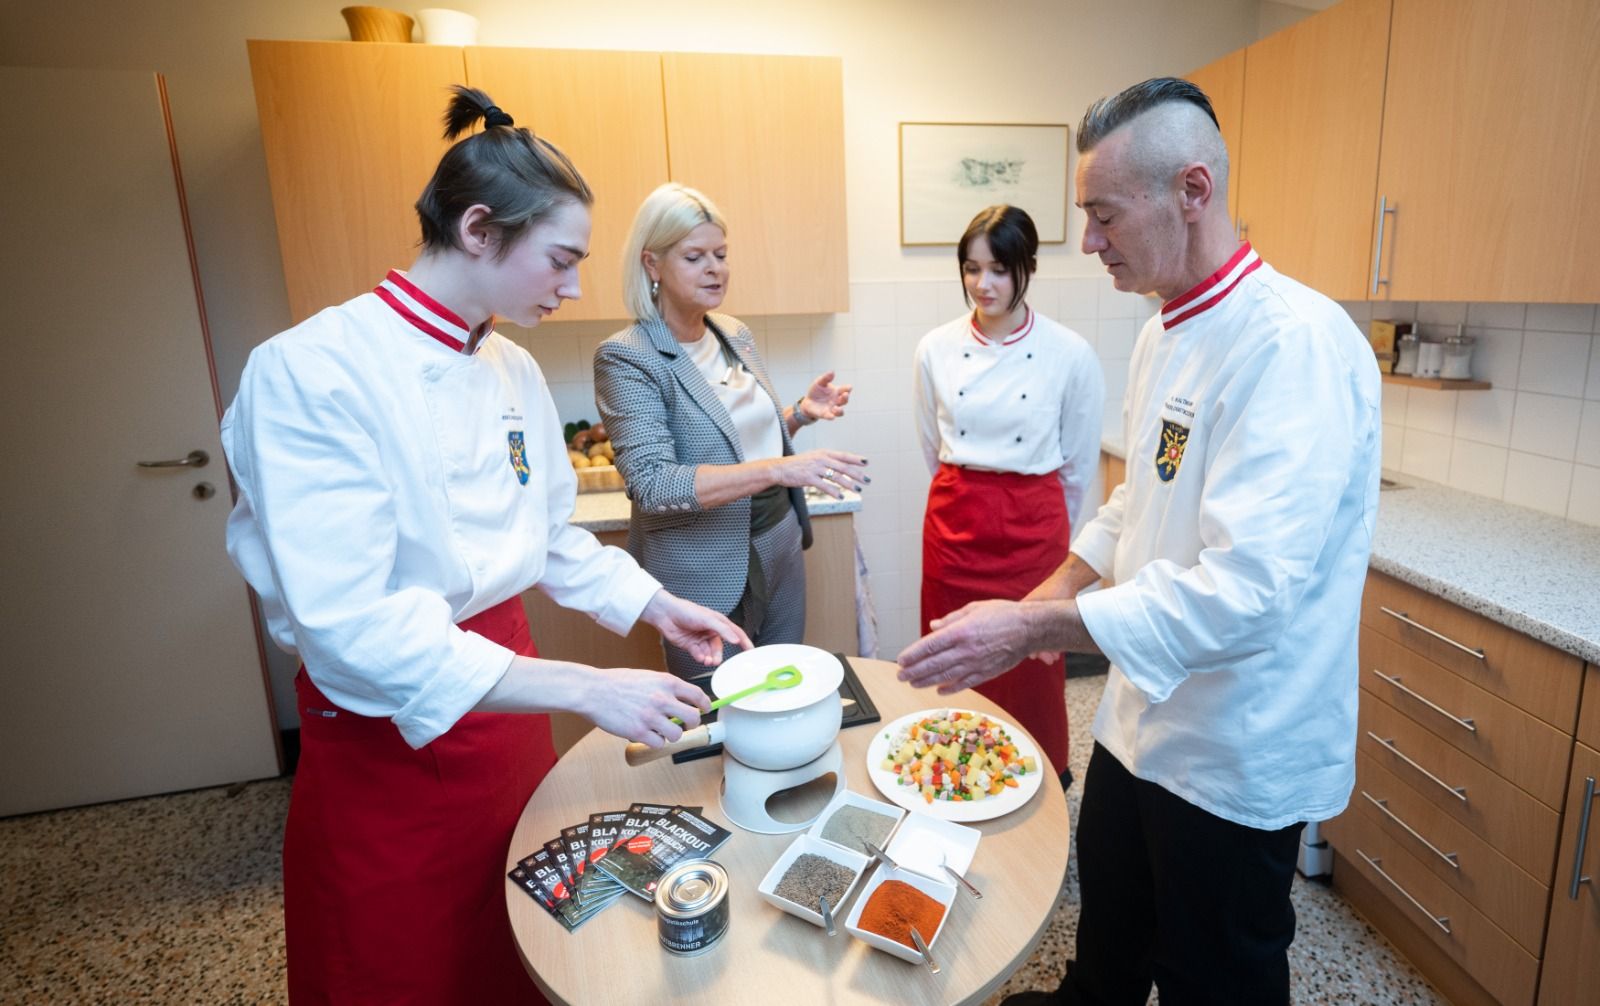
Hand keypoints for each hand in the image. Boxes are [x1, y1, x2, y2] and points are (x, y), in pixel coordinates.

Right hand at [579, 666, 711, 747]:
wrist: (592, 690)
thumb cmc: (616, 682)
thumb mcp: (647, 676)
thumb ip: (664, 688)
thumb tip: (680, 700)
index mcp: (666, 682)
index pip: (697, 695)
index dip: (704, 705)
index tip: (704, 709)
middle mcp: (662, 698)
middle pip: (693, 718)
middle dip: (692, 724)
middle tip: (685, 725)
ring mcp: (651, 716)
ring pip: (677, 734)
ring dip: (671, 735)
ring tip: (660, 730)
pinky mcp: (639, 731)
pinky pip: (658, 743)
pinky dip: (654, 742)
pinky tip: (646, 734)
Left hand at [640, 590, 752, 664]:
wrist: (666, 615)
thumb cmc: (687, 611)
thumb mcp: (708, 619)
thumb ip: (723, 630)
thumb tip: (736, 640)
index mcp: (718, 623)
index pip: (735, 633)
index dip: (744, 642)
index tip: (750, 651)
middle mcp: (711, 632)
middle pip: (719, 647)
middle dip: (718, 655)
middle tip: (716, 661)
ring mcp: (701, 639)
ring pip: (709, 653)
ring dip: (709, 658)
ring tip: (707, 661)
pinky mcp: (691, 646)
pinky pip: (699, 654)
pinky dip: (700, 657)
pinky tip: (699, 657)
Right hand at [773, 449, 869, 498]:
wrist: (780, 468)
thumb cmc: (798, 465)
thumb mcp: (814, 458)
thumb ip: (827, 461)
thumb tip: (841, 468)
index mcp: (824, 453)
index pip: (843, 456)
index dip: (855, 459)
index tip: (866, 463)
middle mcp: (821, 459)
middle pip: (843, 467)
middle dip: (857, 474)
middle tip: (867, 481)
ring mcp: (815, 468)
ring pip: (836, 476)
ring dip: (849, 484)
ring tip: (858, 490)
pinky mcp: (808, 478)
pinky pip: (824, 485)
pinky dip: (834, 492)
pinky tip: (841, 497)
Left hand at [799, 371, 851, 422]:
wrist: (808, 401)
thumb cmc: (816, 391)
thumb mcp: (819, 382)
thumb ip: (825, 378)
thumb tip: (832, 372)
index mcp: (837, 391)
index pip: (845, 389)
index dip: (848, 388)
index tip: (849, 387)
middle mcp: (836, 400)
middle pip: (844, 400)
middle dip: (845, 398)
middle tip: (845, 394)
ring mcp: (832, 408)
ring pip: (840, 412)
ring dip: (839, 410)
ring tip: (836, 408)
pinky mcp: (825, 414)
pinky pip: (830, 416)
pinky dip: (831, 417)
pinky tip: (831, 416)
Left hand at [896, 600, 1042, 693]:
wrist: (1029, 629)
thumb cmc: (1002, 614)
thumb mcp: (974, 609)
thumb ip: (951, 619)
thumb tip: (933, 627)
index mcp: (961, 631)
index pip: (930, 645)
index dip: (913, 654)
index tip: (901, 660)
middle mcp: (966, 650)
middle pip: (934, 664)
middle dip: (914, 671)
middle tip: (901, 676)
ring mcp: (976, 663)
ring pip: (946, 676)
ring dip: (927, 681)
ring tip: (913, 683)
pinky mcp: (986, 673)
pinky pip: (964, 683)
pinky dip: (950, 688)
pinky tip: (939, 690)